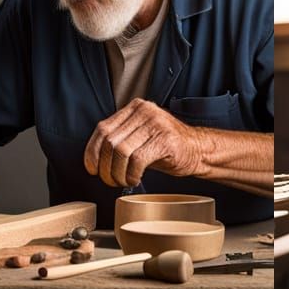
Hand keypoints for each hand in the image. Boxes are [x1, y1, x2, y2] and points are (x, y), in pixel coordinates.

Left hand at [83, 99, 202, 187]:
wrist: (197, 149)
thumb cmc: (166, 146)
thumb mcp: (140, 136)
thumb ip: (121, 138)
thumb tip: (95, 158)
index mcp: (135, 107)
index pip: (103, 128)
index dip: (92, 152)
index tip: (93, 169)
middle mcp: (145, 111)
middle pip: (111, 142)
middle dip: (106, 168)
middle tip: (110, 181)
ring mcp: (156, 123)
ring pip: (122, 152)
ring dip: (118, 174)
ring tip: (124, 181)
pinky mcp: (165, 140)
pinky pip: (137, 161)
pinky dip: (132, 175)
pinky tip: (135, 179)